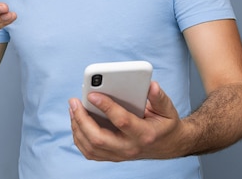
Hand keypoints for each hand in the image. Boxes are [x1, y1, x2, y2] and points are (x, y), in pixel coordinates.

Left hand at [69, 81, 187, 160]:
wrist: (168, 145)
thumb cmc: (165, 124)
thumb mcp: (167, 109)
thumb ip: (159, 97)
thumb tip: (151, 85)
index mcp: (144, 134)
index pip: (122, 121)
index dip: (106, 106)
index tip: (92, 93)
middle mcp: (130, 148)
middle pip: (99, 139)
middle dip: (82, 119)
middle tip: (74, 101)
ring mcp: (120, 155)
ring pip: (91, 147)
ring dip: (77, 127)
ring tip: (73, 108)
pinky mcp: (112, 156)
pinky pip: (90, 152)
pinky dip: (79, 137)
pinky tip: (76, 121)